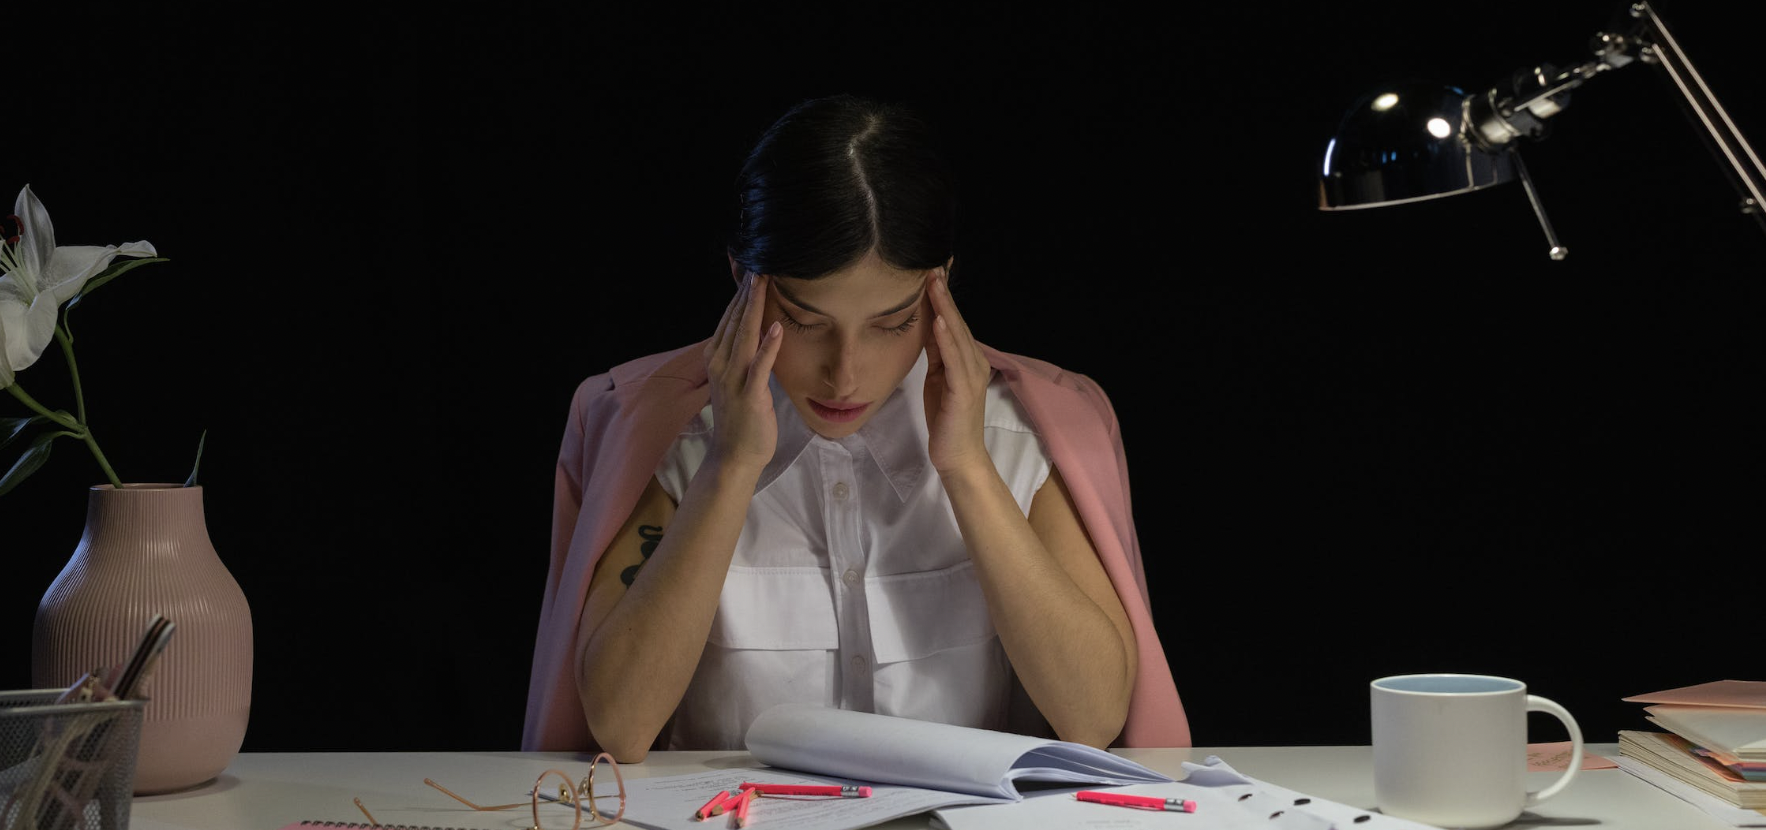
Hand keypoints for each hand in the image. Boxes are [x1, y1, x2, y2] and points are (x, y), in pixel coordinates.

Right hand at [704, 272, 783, 472]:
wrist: (735, 456)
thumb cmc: (741, 418)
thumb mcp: (740, 379)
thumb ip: (744, 354)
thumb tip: (757, 331)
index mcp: (717, 358)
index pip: (729, 318)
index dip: (741, 294)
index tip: (753, 270)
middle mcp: (721, 364)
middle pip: (735, 320)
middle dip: (748, 292)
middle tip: (760, 264)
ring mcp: (733, 379)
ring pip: (744, 335)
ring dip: (754, 307)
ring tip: (764, 282)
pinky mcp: (750, 395)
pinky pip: (759, 366)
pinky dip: (767, 345)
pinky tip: (776, 326)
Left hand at [922, 273, 992, 475]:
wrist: (958, 457)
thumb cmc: (946, 420)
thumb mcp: (937, 378)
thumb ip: (936, 353)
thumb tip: (928, 325)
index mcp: (966, 358)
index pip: (953, 321)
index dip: (942, 297)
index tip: (931, 272)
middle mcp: (973, 361)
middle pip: (956, 321)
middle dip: (943, 294)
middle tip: (932, 266)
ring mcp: (971, 374)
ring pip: (956, 334)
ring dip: (945, 307)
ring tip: (934, 283)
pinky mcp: (963, 389)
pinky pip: (953, 359)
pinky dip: (946, 338)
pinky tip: (938, 320)